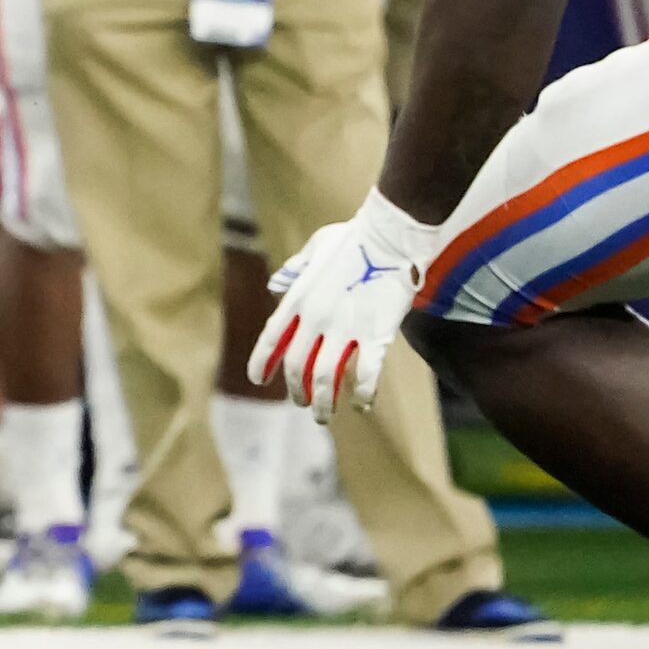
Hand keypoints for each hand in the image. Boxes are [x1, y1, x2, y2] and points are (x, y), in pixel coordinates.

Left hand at [248, 191, 445, 423]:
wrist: (391, 233)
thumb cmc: (354, 237)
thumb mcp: (316, 247)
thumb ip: (295, 269)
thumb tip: (275, 284)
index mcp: (298, 297)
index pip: (271, 339)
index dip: (262, 363)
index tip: (258, 380)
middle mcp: (316, 317)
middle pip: (297, 367)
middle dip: (296, 391)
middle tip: (301, 403)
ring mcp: (345, 328)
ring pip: (324, 379)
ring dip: (322, 404)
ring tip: (322, 414)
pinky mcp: (376, 334)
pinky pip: (367, 376)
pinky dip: (363, 395)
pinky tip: (362, 404)